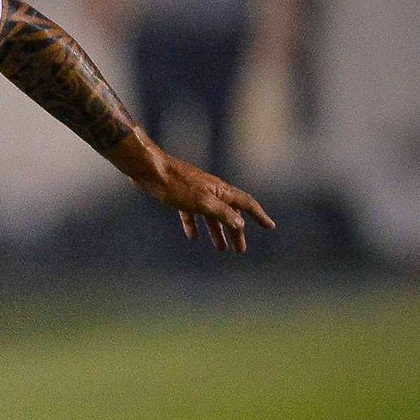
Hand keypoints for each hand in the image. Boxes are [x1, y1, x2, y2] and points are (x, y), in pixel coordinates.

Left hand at [132, 152, 274, 252]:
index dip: (259, 215)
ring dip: (217, 231)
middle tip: (239, 250)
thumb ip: (222, 213)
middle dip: (236, 232)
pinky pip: (192, 213)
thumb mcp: (202, 202)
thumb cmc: (176, 185)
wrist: (149, 169)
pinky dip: (194, 224)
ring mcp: (196, 193)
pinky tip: (192, 236)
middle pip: (229, 213)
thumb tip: (240, 224)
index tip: (270, 226)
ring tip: (220, 248)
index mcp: (221, 191)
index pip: (246, 204)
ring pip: (211, 216)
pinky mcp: (180, 196)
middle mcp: (212, 191)